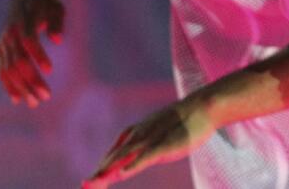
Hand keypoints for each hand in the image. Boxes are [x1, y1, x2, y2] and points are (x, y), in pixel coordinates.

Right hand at [0, 0, 65, 106]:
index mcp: (23, 21)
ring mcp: (3, 43)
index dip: (38, 55)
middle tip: (46, 96)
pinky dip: (8, 85)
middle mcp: (10, 34)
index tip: (49, 70)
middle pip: (18, 61)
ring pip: (9, 70)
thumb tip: (58, 40)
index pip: (28, 41)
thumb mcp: (56, 8)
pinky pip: (2, 71)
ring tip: (35, 102)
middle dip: (31, 80)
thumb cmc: (45, 3)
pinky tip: (17, 99)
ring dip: (21, 87)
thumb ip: (57, 22)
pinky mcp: (0, 50)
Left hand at [83, 98, 215, 186]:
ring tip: (94, 183)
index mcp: (138, 135)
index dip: (101, 169)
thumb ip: (148, 150)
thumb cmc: (185, 123)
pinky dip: (133, 165)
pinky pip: (145, 156)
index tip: (90, 182)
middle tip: (85, 186)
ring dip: (108, 171)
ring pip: (123, 157)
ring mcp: (150, 140)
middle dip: (99, 174)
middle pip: (114, 157)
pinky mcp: (163, 144)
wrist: (203, 107)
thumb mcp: (163, 137)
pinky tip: (123, 174)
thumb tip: (138, 161)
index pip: (114, 155)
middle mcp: (139, 137)